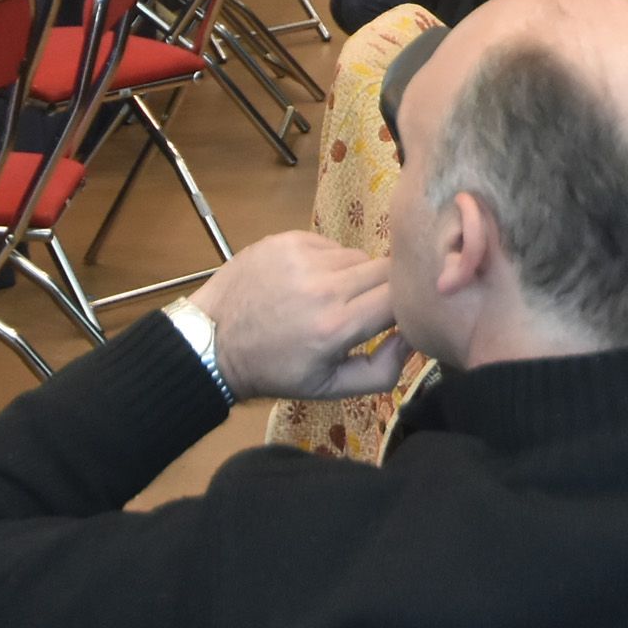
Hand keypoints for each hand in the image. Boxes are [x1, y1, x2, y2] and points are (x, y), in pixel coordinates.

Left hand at [187, 232, 404, 401]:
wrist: (212, 342)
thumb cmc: (275, 370)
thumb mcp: (330, 388)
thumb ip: (382, 370)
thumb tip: (414, 338)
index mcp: (337, 326)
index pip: (401, 297)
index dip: (406, 304)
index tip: (399, 315)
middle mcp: (324, 285)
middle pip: (386, 270)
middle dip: (384, 288)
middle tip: (363, 308)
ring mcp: (303, 257)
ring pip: (357, 256)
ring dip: (354, 275)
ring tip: (331, 296)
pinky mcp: (288, 239)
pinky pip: (330, 245)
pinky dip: (328, 262)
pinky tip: (308, 281)